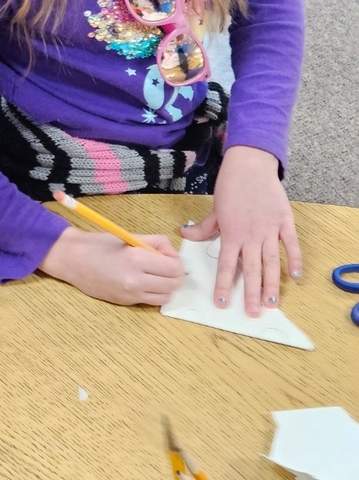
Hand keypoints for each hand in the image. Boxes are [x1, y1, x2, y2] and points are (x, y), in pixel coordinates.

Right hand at [38, 227, 184, 304]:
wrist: (72, 260)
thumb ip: (154, 242)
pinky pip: (151, 301)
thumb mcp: (129, 236)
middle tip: (168, 265)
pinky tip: (146, 282)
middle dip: (176, 275)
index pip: (174, 268)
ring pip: (166, 297)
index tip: (169, 256)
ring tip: (158, 275)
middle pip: (173, 284)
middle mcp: (135, 280)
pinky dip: (155, 293)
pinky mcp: (125, 303)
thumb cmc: (99, 244)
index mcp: (136, 259)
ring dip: (167, 286)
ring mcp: (130, 295)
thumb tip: (171, 252)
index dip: (177, 261)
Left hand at [180, 145, 301, 315]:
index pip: (226, 265)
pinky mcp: (284, 221)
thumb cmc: (230, 186)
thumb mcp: (215, 209)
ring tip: (272, 303)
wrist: (250, 165)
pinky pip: (290, 244)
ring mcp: (269, 229)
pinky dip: (294, 259)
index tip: (222, 303)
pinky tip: (295, 276)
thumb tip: (184, 234)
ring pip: (271, 262)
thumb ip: (204, 227)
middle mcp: (250, 235)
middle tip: (253, 313)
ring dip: (272, 284)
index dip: (223, 285)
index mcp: (231, 234)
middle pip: (251, 270)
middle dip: (251, 293)